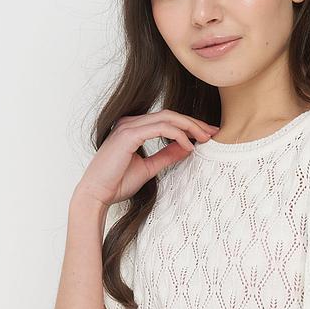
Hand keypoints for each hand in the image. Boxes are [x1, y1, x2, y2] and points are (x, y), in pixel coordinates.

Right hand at [73, 109, 219, 209]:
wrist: (96, 194)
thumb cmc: (116, 183)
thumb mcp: (148, 168)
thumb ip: (166, 156)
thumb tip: (186, 148)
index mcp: (133, 128)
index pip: (166, 120)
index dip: (188, 125)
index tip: (206, 135)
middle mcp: (130, 123)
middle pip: (170, 115)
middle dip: (194, 123)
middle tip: (213, 132)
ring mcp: (128, 127)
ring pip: (168, 118)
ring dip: (190, 126)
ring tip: (205, 138)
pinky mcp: (129, 135)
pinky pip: (161, 128)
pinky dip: (177, 135)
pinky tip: (188, 146)